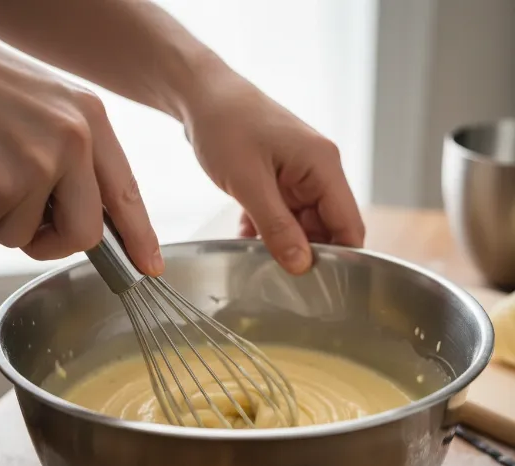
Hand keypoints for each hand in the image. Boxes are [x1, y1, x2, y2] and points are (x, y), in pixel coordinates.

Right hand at [0, 13, 162, 274]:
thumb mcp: (47, 111)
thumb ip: (75, 160)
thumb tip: (87, 217)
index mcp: (91, 120)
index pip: (127, 193)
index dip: (139, 237)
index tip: (149, 266)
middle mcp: (73, 141)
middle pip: (85, 233)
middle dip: (53, 242)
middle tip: (27, 225)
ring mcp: (38, 163)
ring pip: (26, 235)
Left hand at [185, 74, 364, 274]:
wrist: (201, 95)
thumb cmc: (226, 126)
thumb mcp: (249, 182)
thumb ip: (276, 227)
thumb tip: (301, 264)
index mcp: (324, 166)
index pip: (348, 224)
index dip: (340, 258)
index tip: (319, 286)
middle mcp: (318, 171)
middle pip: (326, 228)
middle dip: (304, 251)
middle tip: (278, 274)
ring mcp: (299, 174)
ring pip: (301, 224)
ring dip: (280, 240)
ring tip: (256, 252)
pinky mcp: (280, 178)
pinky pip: (281, 214)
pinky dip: (265, 228)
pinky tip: (245, 235)